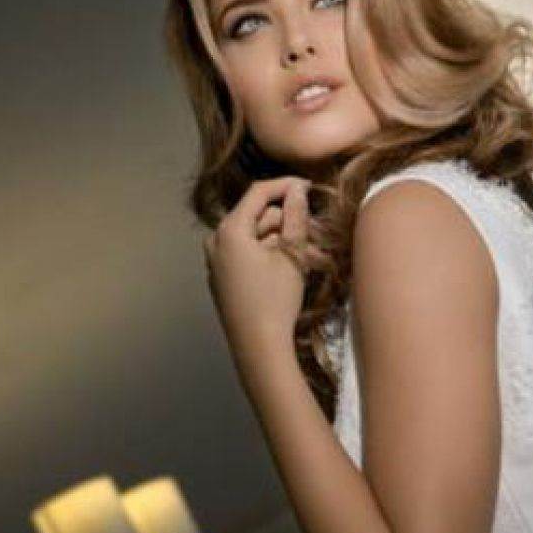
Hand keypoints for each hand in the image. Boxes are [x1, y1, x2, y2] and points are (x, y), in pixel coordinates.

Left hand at [202, 175, 312, 350]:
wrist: (258, 346)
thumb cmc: (276, 301)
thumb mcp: (292, 256)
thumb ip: (295, 218)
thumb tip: (298, 191)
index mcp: (230, 230)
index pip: (258, 192)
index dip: (285, 186)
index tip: (309, 187)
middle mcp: (216, 241)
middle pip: (256, 216)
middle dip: (286, 221)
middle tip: (316, 233)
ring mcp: (216, 261)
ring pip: (253, 236)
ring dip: (280, 240)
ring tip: (308, 255)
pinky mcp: (221, 278)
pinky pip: (245, 254)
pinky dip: (267, 254)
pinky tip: (288, 268)